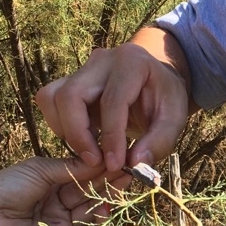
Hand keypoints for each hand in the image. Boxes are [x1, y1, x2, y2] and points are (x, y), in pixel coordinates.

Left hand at [0, 157, 126, 225]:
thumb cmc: (4, 188)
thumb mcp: (40, 170)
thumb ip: (72, 167)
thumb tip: (101, 158)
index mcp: (53, 183)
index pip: (84, 175)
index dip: (102, 167)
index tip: (120, 156)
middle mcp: (59, 204)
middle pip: (92, 193)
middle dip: (109, 182)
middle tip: (127, 169)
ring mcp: (61, 224)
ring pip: (92, 213)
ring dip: (106, 201)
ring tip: (119, 187)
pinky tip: (105, 210)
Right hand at [35, 39, 189, 171]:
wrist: (155, 81)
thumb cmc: (165, 98)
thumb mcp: (175, 118)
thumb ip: (159, 141)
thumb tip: (133, 164)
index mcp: (131, 62)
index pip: (112, 102)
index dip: (111, 137)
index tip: (114, 165)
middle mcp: (101, 60)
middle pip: (70, 95)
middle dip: (78, 134)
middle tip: (95, 161)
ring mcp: (82, 69)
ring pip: (52, 97)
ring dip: (65, 130)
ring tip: (90, 151)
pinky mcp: (69, 81)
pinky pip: (49, 101)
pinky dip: (60, 125)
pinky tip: (83, 139)